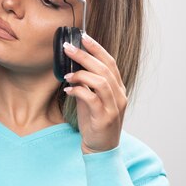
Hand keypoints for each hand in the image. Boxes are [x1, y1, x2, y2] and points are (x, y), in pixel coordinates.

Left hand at [62, 34, 127, 153]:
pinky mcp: (105, 118)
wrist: (101, 149)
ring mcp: (114, 107)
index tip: (83, 37)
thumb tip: (72, 67)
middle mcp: (119, 95)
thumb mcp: (91, 99)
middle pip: (104, 69)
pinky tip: (69, 89)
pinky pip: (92, 99)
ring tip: (67, 74)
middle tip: (68, 48)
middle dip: (85, 56)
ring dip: (81, 74)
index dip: (97, 48)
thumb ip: (86, 84)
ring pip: (101, 82)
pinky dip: (79, 91)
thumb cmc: (95, 122)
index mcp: (117, 88)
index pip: (110, 62)